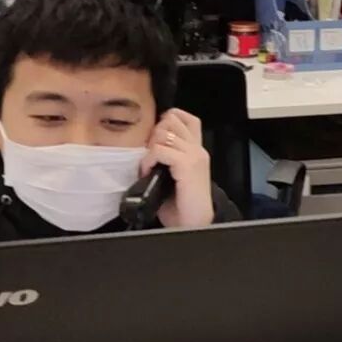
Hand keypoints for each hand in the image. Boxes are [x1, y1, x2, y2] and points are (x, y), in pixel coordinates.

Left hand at [141, 109, 213, 228]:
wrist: (194, 223)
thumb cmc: (182, 205)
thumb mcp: (173, 175)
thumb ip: (166, 157)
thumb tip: (145, 147)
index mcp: (195, 150)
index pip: (185, 118)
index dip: (166, 120)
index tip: (154, 139)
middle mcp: (197, 149)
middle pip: (172, 119)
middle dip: (155, 134)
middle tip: (150, 154)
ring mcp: (194, 155)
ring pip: (163, 133)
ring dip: (150, 148)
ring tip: (148, 165)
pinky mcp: (187, 165)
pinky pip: (160, 150)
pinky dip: (148, 160)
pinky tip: (147, 172)